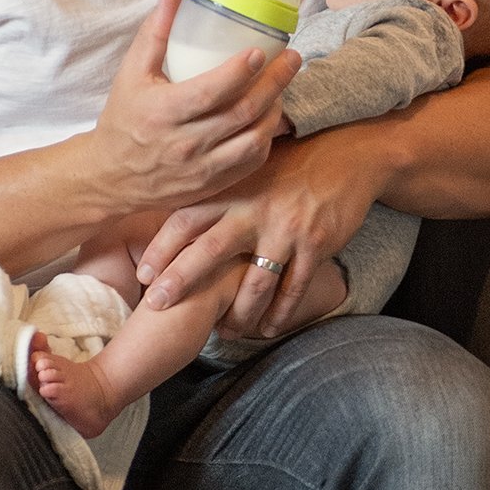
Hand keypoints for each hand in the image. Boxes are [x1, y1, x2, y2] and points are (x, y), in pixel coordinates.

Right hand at [89, 0, 298, 214]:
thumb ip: (154, 34)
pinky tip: (269, 116)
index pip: (210, 92)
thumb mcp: (131, 74)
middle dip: (274, 83)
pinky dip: (266, 137)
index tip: (261, 51)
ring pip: (254, 140)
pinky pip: (251, 161)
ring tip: (282, 86)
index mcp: (164, 112)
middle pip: (242, 113)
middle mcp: (186, 144)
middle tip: (292, 59)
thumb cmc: (123, 120)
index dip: (239, 72)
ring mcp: (202, 168)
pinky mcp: (213, 184)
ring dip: (275, 110)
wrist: (113, 177)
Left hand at [137, 125, 388, 337]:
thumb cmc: (292, 163)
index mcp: (233, 189)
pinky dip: (280, 313)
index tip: (142, 274)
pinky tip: (268, 329)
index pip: (186, 219)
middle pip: (210, 251)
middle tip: (157, 306)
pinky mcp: (314, 245)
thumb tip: (175, 211)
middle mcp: (254, 209)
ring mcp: (285, 229)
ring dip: (237, 313)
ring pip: (254, 283)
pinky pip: (292, 288)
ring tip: (224, 332)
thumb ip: (219, 190)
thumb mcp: (249, 168)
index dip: (161, 248)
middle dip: (180, 281)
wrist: (347, 156)